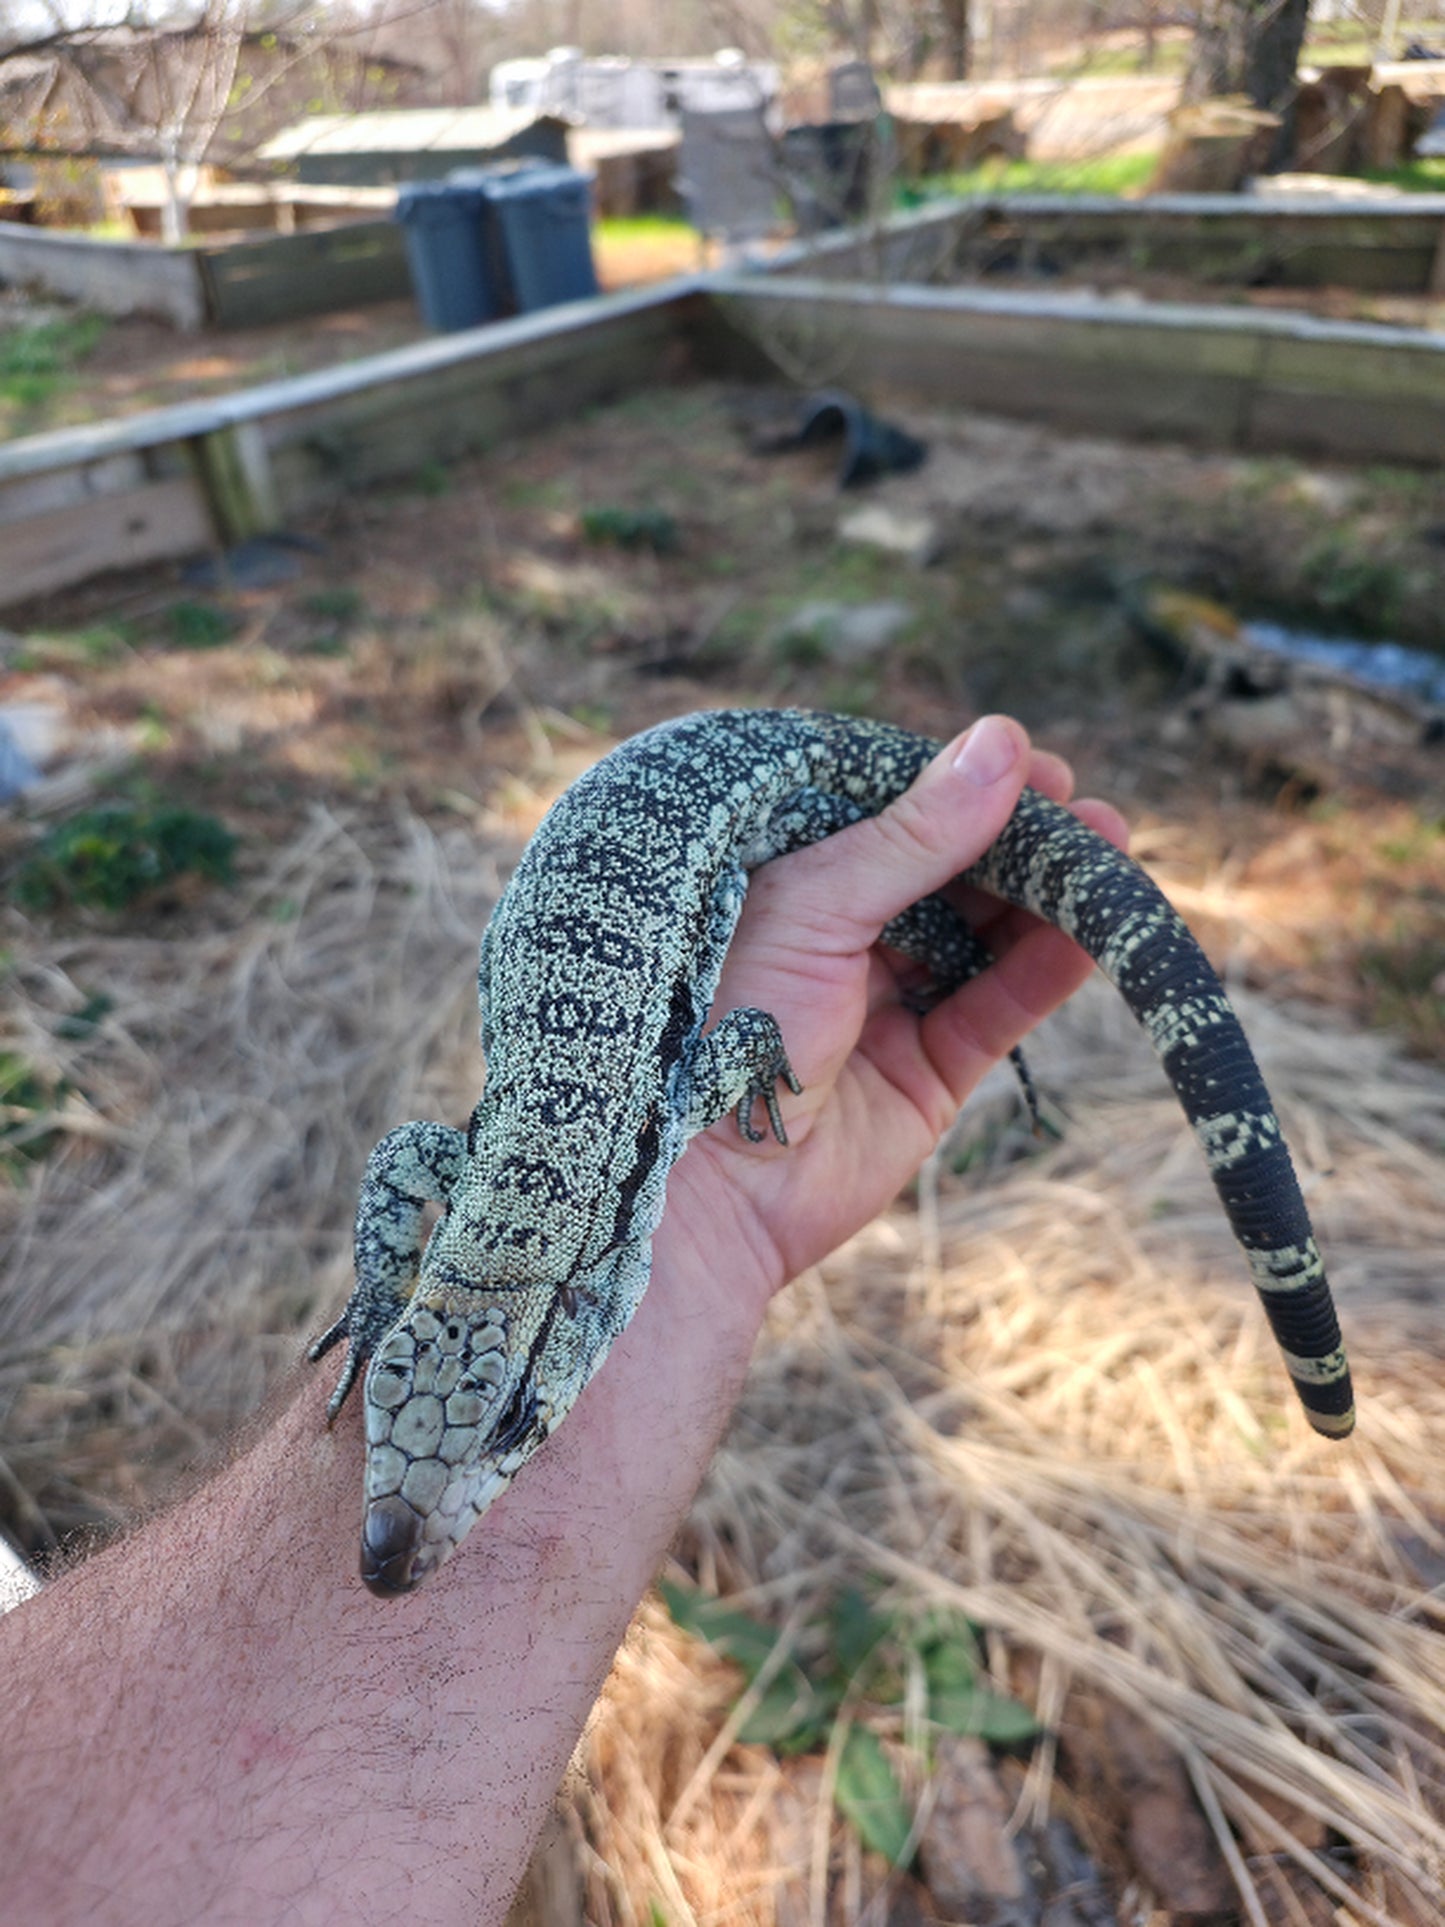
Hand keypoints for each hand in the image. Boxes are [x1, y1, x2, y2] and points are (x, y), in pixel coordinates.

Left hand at [667, 715, 1128, 1303]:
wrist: (707, 1185)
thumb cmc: (723, 1026)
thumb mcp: (811, 906)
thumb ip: (910, 836)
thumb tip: (1001, 746)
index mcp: (786, 885)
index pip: (889, 817)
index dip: (958, 787)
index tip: (1027, 760)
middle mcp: (837, 940)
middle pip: (948, 874)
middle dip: (1018, 840)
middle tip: (1083, 810)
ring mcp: (885, 1006)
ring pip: (983, 937)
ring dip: (1047, 898)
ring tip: (1110, 854)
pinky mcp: (926, 1074)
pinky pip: (997, 1008)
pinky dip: (1046, 969)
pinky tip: (1095, 931)